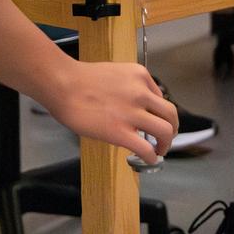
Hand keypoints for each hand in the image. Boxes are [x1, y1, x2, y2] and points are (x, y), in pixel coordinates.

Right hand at [38, 61, 177, 164]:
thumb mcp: (114, 73)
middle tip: (165, 138)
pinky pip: (146, 148)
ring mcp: (132, 112)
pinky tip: (148, 159)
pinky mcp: (121, 132)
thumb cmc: (80, 79)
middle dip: (171, 128)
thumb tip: (134, 106)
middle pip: (170, 114)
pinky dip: (151, 156)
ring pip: (165, 131)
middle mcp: (141, 92)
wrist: (62, 84)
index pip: (161, 97)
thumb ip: (129, 87)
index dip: (159, 113)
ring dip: (165, 143)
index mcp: (139, 75)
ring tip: (159, 150)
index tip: (154, 121)